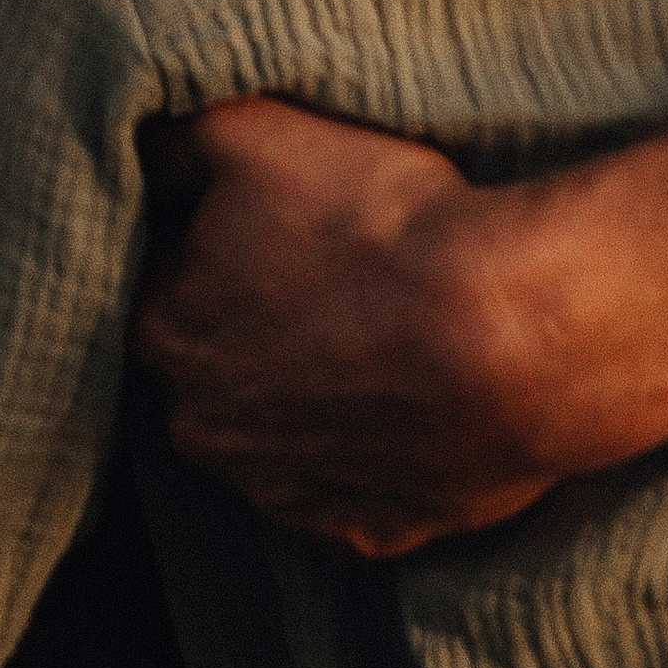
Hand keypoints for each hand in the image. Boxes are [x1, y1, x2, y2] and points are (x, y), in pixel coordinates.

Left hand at [135, 95, 667, 557]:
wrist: (515, 335)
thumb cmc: (377, 225)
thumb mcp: (246, 131)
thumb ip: (171, 146)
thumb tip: (152, 159)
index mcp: (165, 335)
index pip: (170, 278)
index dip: (222, 242)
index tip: (283, 222)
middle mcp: (208, 434)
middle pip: (219, 360)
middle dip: (259, 320)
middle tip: (336, 273)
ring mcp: (290, 498)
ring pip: (280, 428)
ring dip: (313, 388)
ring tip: (380, 333)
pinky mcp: (370, 536)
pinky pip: (352, 487)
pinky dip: (371, 448)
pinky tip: (407, 399)